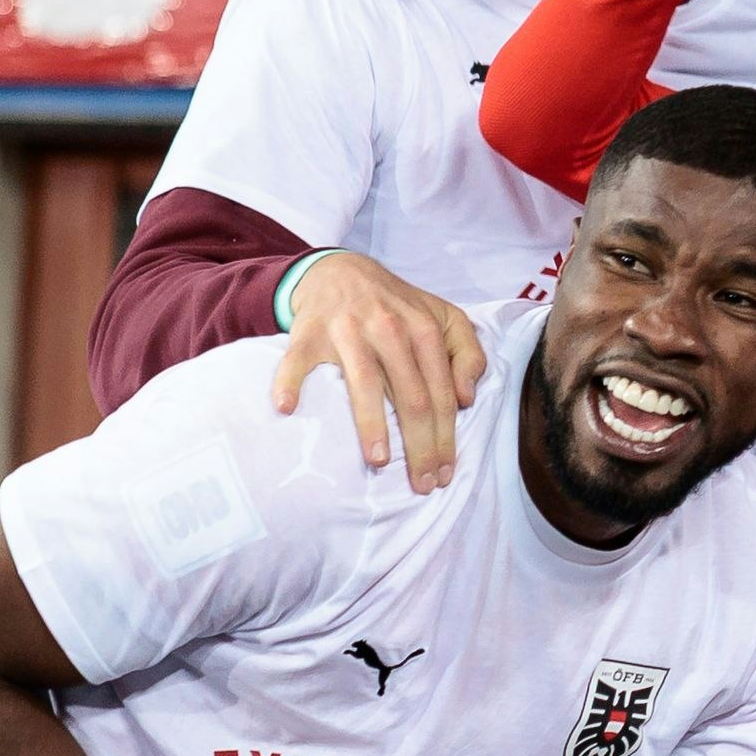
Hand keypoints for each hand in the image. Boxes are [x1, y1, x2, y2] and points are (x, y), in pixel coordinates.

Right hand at [273, 253, 486, 491]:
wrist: (341, 271)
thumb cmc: (398, 306)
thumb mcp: (445, 318)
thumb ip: (468, 353)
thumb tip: (467, 399)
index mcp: (426, 330)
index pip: (442, 394)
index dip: (447, 437)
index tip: (446, 473)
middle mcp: (390, 329)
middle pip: (411, 396)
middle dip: (420, 445)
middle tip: (421, 484)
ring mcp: (348, 330)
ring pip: (364, 382)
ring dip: (372, 424)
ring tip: (379, 461)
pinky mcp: (309, 331)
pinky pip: (297, 359)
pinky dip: (289, 381)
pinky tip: (287, 408)